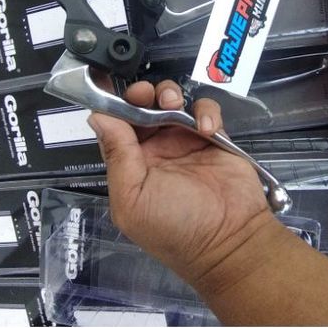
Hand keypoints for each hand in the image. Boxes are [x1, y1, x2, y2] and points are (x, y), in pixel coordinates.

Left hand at [87, 80, 275, 286]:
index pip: (114, 127)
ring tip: (173, 105)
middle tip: (145, 95)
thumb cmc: (176, 228)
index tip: (108, 85)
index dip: (110, 105)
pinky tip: (206, 129)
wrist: (230, 241)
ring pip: (172, 102)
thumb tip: (97, 117)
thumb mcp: (134, 198)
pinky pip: (205, 111)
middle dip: (140, 94)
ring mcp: (185, 142)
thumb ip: (117, 156)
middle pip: (141, 108)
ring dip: (169, 95)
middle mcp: (155, 150)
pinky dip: (205, 111)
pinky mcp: (214, 137)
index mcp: (131, 165)